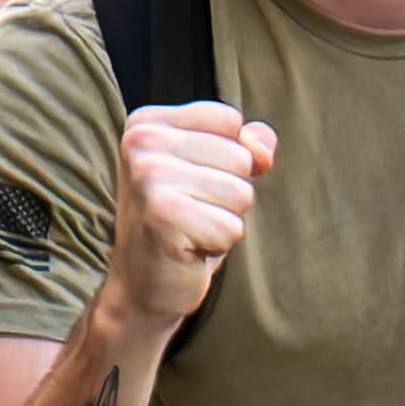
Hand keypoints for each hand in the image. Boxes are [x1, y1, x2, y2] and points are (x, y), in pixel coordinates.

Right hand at [107, 105, 272, 332]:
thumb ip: (247, 145)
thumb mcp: (214, 171)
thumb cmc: (183, 223)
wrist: (142, 284)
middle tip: (190, 211)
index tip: (193, 181)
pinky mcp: (162, 215)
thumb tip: (262, 152)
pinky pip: (231, 226)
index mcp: (147, 122)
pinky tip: (188, 247)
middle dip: (228, 192)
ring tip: (190, 228)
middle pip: (240, 156)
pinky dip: (218, 243)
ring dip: (225, 219)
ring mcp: (148, 176)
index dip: (229, 157)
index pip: (229, 120)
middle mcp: (141, 141)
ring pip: (240, 192)